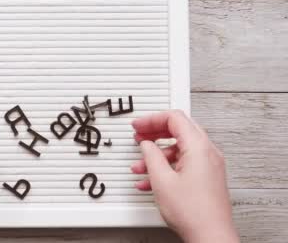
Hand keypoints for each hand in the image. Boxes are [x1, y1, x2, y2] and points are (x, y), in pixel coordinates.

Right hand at [131, 110, 238, 242]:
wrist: (210, 236)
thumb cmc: (193, 212)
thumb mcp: (162, 180)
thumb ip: (151, 156)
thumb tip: (146, 144)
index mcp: (198, 147)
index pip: (175, 118)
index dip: (152, 119)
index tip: (138, 125)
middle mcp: (208, 153)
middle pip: (178, 130)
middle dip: (155, 133)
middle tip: (139, 136)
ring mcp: (209, 165)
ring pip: (179, 149)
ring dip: (157, 154)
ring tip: (140, 165)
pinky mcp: (207, 177)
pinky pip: (184, 163)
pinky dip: (167, 166)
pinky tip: (150, 179)